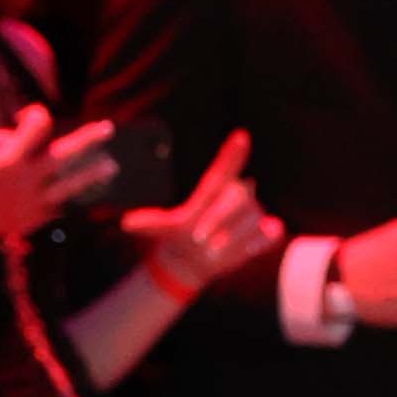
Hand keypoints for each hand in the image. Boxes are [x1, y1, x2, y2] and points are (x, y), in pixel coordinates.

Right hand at [0, 110, 109, 256]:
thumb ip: (9, 137)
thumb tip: (35, 137)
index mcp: (9, 158)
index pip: (39, 125)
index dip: (36, 115)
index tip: (29, 116)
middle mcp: (24, 182)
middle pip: (65, 157)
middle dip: (88, 141)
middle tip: (108, 128)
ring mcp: (28, 205)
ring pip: (70, 188)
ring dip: (91, 176)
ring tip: (110, 167)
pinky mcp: (27, 222)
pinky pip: (55, 208)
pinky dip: (64, 198)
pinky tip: (75, 192)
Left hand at [121, 131, 275, 304]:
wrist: (195, 260)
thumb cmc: (180, 236)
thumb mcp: (164, 228)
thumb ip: (150, 222)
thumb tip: (127, 222)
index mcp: (214, 188)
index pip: (226, 167)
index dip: (234, 153)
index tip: (241, 136)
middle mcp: (237, 195)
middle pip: (238, 196)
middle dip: (219, 217)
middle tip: (199, 238)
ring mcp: (253, 213)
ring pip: (250, 219)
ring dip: (231, 237)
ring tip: (213, 250)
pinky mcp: (265, 232)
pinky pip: (270, 232)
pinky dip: (261, 239)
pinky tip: (249, 244)